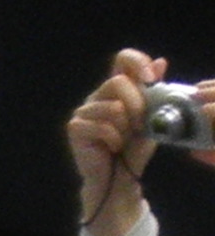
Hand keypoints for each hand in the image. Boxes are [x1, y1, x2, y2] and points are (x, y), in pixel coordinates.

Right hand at [73, 47, 172, 235]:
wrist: (120, 176)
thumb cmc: (134, 148)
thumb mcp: (152, 117)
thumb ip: (153, 91)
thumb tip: (161, 62)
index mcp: (117, 89)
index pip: (123, 58)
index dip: (137, 62)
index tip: (151, 80)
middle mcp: (98, 95)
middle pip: (118, 82)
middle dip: (137, 104)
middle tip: (140, 125)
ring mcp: (84, 111)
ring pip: (112, 106)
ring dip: (125, 127)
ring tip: (123, 140)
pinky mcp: (75, 127)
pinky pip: (102, 126)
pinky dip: (114, 139)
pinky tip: (111, 148)